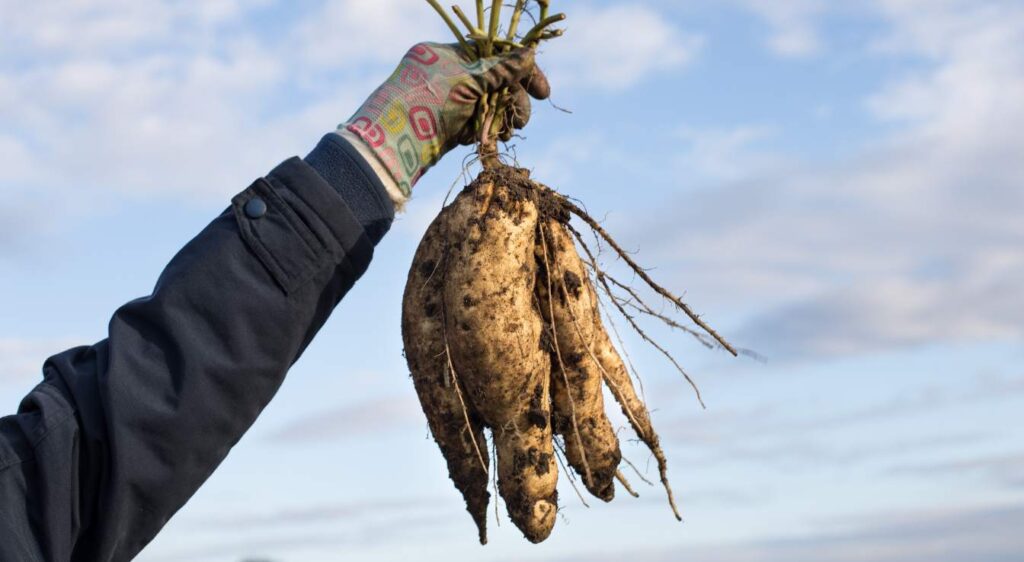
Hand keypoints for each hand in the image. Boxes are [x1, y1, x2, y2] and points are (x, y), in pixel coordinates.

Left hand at [339, 42, 549, 204]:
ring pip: (487, 105)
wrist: (393, 147)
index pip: (493, 54)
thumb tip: (530, 54)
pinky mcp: (445, 125)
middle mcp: (446, 74)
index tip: (542, 91)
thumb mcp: (468, 83)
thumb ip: (500, 70)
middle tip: (522, 121)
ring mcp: (446, 101)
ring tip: (507, 134)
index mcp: (446, 54)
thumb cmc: (427, 104)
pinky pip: (476, 124)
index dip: (520, 71)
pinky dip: (486, 131)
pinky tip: (490, 141)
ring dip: (502, 119)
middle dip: (512, 101)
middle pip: (494, 82)